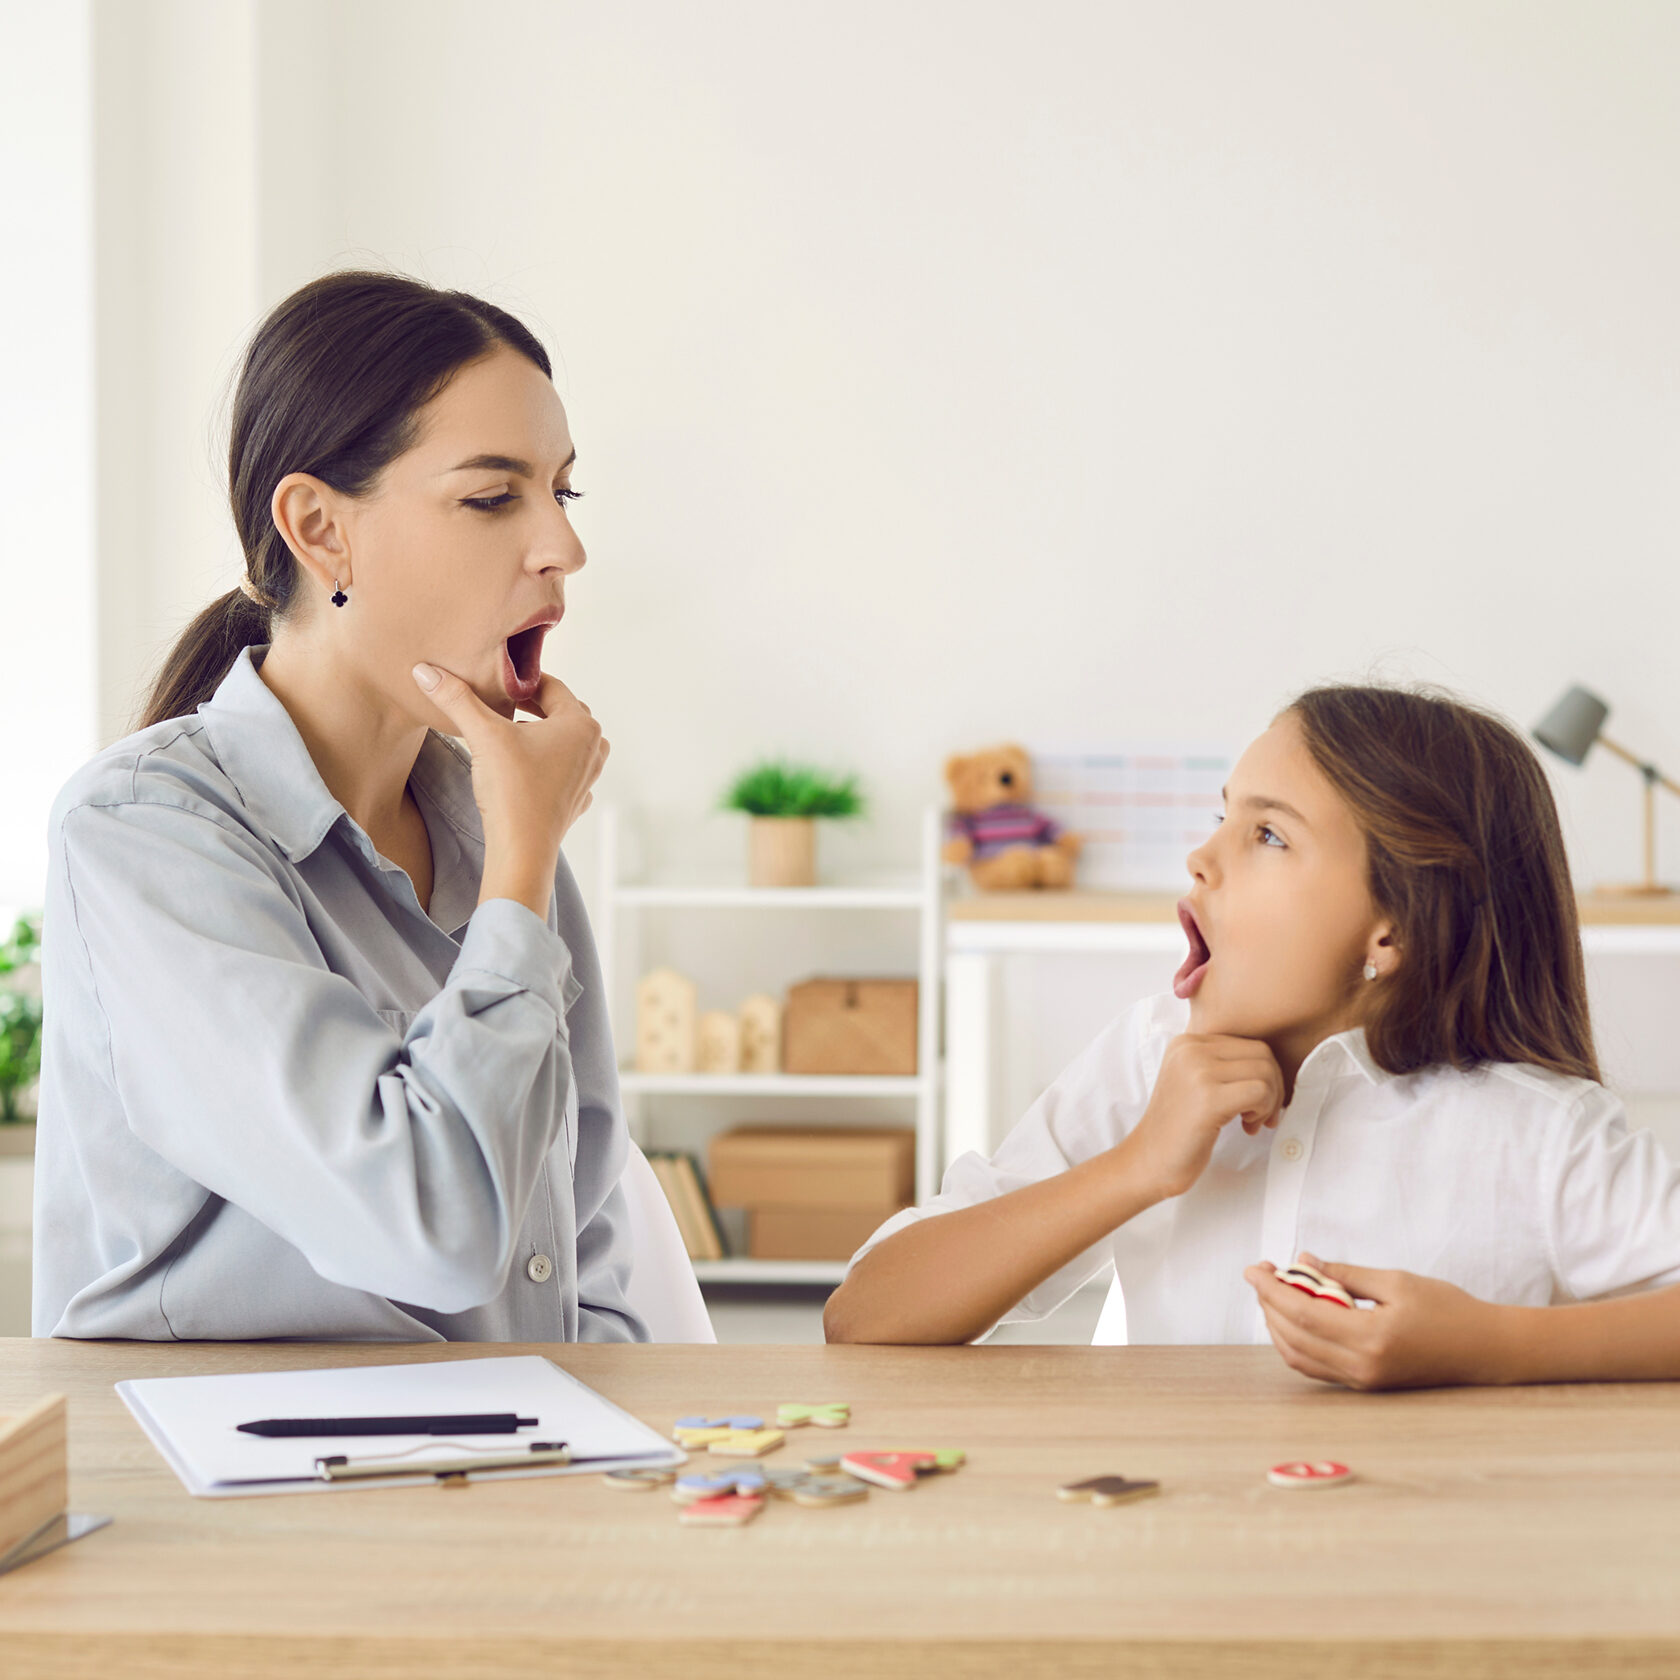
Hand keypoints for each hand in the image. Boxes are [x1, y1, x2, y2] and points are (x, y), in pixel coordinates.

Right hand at [413, 664, 608, 917]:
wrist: (522, 850)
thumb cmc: (512, 790)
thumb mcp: (482, 735)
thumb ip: (456, 699)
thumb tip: (425, 670)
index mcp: (581, 724)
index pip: (550, 686)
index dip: (520, 681)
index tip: (494, 683)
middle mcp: (593, 747)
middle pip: (559, 712)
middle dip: (529, 706)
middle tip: (498, 704)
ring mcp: (587, 776)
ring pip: (562, 740)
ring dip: (537, 733)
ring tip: (507, 735)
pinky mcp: (575, 800)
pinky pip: (561, 769)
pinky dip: (542, 762)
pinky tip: (519, 767)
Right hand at [1123, 1033, 1283, 1200]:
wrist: (1149, 1160)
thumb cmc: (1178, 1128)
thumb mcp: (1194, 1081)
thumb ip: (1223, 1065)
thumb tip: (1272, 1065)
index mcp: (1186, 1042)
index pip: (1249, 1043)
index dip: (1263, 1075)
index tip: (1254, 1103)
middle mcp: (1190, 1049)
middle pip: (1261, 1054)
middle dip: (1273, 1086)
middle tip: (1259, 1115)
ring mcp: (1198, 1072)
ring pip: (1265, 1072)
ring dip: (1269, 1102)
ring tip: (1251, 1121)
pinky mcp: (1208, 1098)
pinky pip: (1260, 1092)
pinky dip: (1264, 1111)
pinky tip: (1247, 1125)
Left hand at [1245, 1253, 1502, 1389]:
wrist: (1486, 1349)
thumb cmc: (1448, 1310)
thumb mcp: (1395, 1281)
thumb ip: (1344, 1274)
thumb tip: (1302, 1261)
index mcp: (1371, 1338)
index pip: (1302, 1314)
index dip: (1271, 1290)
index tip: (1254, 1269)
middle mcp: (1362, 1366)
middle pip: (1294, 1336)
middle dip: (1269, 1303)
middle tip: (1263, 1273)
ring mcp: (1363, 1380)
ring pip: (1299, 1355)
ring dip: (1278, 1323)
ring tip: (1276, 1290)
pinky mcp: (1365, 1384)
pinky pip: (1316, 1366)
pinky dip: (1295, 1342)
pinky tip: (1295, 1316)